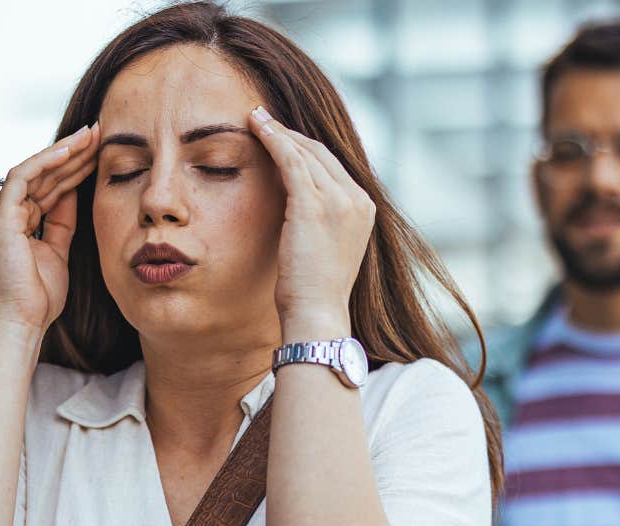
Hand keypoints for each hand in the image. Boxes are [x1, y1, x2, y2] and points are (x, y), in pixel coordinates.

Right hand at [0, 123, 100, 336]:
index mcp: (14, 223)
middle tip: (99, 132)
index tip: (99, 152)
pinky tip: (71, 150)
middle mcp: (2, 214)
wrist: (20, 323)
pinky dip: (47, 162)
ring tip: (91, 135)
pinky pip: (23, 177)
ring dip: (64, 152)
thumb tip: (74, 193)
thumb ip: (62, 223)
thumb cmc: (38, 299)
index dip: (73, 168)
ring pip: (34, 170)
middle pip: (42, 175)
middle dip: (72, 153)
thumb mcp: (57, 252)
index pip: (46, 187)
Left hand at [247, 106, 373, 340]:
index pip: (333, 167)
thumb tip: (298, 212)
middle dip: (291, 134)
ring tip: (255, 118)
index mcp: (364, 209)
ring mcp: (340, 200)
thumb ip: (322, 224)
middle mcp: (358, 200)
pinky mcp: (315, 204)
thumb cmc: (314, 292)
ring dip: (278, 131)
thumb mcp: (326, 250)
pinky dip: (273, 139)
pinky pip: (292, 160)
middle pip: (321, 153)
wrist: (317, 314)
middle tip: (265, 119)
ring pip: (305, 152)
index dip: (305, 149)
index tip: (282, 138)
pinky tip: (256, 127)